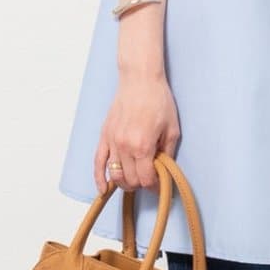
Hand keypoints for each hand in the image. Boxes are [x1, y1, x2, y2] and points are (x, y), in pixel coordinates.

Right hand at [95, 70, 180, 192]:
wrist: (140, 80)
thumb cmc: (158, 100)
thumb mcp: (172, 129)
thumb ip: (167, 153)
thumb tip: (164, 170)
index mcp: (143, 146)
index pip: (146, 179)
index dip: (154, 186)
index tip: (159, 185)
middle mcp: (125, 147)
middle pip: (130, 180)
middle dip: (141, 184)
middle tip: (149, 178)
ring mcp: (112, 142)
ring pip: (115, 175)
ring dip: (125, 183)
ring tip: (134, 180)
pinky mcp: (104, 136)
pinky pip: (98, 162)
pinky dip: (99, 178)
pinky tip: (103, 189)